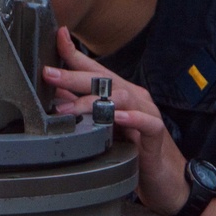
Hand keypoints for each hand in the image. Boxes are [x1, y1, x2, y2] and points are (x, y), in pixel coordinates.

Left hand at [42, 27, 188, 215]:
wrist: (166, 179)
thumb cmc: (132, 149)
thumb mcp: (102, 127)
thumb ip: (81, 110)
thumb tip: (54, 96)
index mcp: (118, 93)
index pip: (94, 69)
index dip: (75, 53)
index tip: (58, 36)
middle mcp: (133, 97)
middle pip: (103, 80)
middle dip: (74, 76)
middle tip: (49, 75)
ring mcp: (146, 113)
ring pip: (121, 97)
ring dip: (93, 101)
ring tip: (70, 108)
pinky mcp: (156, 135)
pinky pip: (146, 122)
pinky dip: (132, 118)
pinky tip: (117, 117)